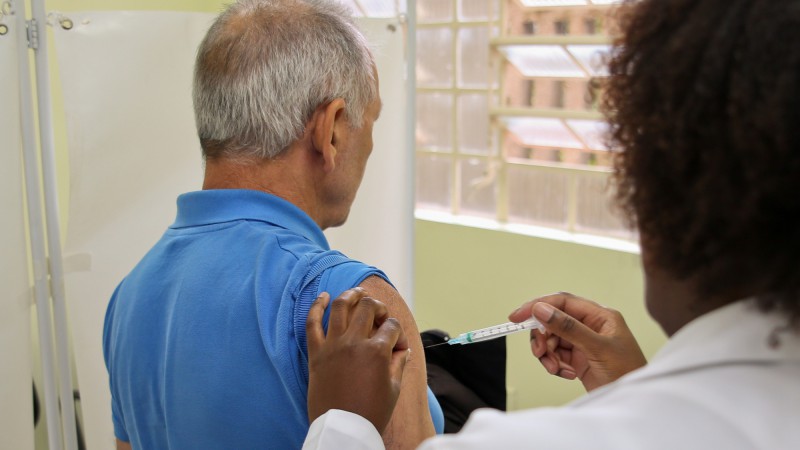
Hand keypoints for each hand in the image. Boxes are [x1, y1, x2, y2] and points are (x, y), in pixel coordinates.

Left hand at [306, 288, 409, 433]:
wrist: (342, 430)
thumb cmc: (370, 413)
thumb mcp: (393, 389)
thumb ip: (398, 363)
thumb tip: (401, 349)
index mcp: (377, 351)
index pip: (392, 327)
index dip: (400, 334)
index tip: (399, 348)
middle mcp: (354, 343)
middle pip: (369, 308)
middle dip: (380, 309)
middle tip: (381, 318)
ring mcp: (333, 346)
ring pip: (341, 306)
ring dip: (352, 295)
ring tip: (358, 292)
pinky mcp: (316, 353)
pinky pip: (312, 323)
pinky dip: (317, 306)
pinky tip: (324, 296)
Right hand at [508, 292, 646, 391]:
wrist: (635, 401)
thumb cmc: (628, 373)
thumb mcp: (598, 348)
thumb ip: (569, 328)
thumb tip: (542, 310)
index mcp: (599, 315)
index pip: (562, 302)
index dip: (538, 306)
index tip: (518, 316)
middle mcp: (590, 326)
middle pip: (553, 321)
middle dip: (543, 337)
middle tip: (540, 351)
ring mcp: (583, 342)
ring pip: (552, 340)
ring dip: (548, 354)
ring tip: (556, 368)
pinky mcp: (578, 359)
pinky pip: (555, 355)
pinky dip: (555, 364)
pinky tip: (567, 373)